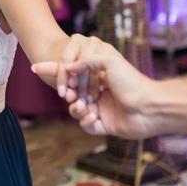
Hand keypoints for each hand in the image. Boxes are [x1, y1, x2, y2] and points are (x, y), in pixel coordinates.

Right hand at [33, 40, 157, 138]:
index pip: (70, 70)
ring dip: (76, 109)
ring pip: (75, 110)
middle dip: (66, 93)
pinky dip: (86, 122)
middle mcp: (97, 90)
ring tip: (83, 107)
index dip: (52, 69)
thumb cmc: (132, 81)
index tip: (35, 67)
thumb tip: (67, 67)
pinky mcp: (104, 124)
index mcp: (98, 74)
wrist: (150, 107)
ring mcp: (100, 108)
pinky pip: (86, 125)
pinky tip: (94, 117)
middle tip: (67, 94)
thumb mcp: (108, 60)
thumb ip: (85, 61)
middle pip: (70, 92)